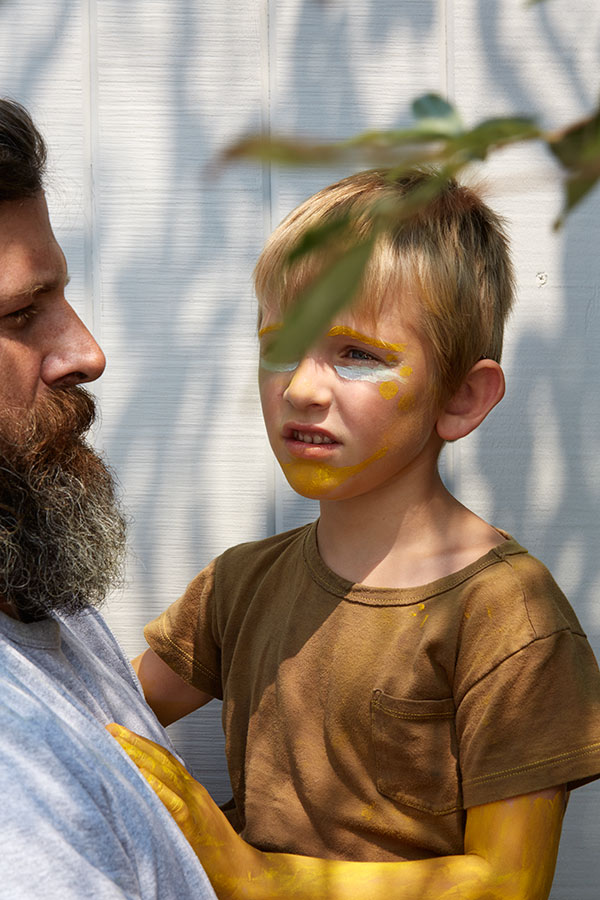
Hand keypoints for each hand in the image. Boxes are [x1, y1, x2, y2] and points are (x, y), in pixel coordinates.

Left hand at [105, 723, 257, 883]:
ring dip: (139, 756)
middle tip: (110, 728)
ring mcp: (194, 805)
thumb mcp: (193, 819)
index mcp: (191, 789)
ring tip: (117, 743)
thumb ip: (175, 804)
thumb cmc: (215, 850)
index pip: (164, 757)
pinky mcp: (192, 824)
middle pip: (160, 759)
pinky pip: (173, 802)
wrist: (240, 870)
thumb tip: (148, 795)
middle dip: (134, 741)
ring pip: (164, 773)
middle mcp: (192, 790)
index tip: (120, 732)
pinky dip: (157, 787)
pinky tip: (141, 776)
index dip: (142, 742)